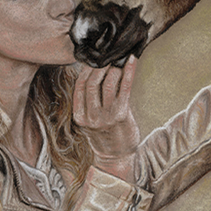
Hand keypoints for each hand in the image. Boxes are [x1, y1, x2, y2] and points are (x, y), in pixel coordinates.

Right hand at [72, 58, 139, 178]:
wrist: (116, 157)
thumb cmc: (105, 135)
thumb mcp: (89, 120)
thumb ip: (88, 101)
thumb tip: (93, 73)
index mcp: (79, 116)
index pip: (79, 86)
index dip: (86, 69)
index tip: (93, 58)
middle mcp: (90, 116)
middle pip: (92, 83)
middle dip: (100, 65)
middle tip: (108, 53)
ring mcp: (105, 117)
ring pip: (108, 84)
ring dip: (114, 67)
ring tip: (119, 55)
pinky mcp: (121, 115)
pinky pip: (125, 88)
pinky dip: (128, 72)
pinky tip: (132, 60)